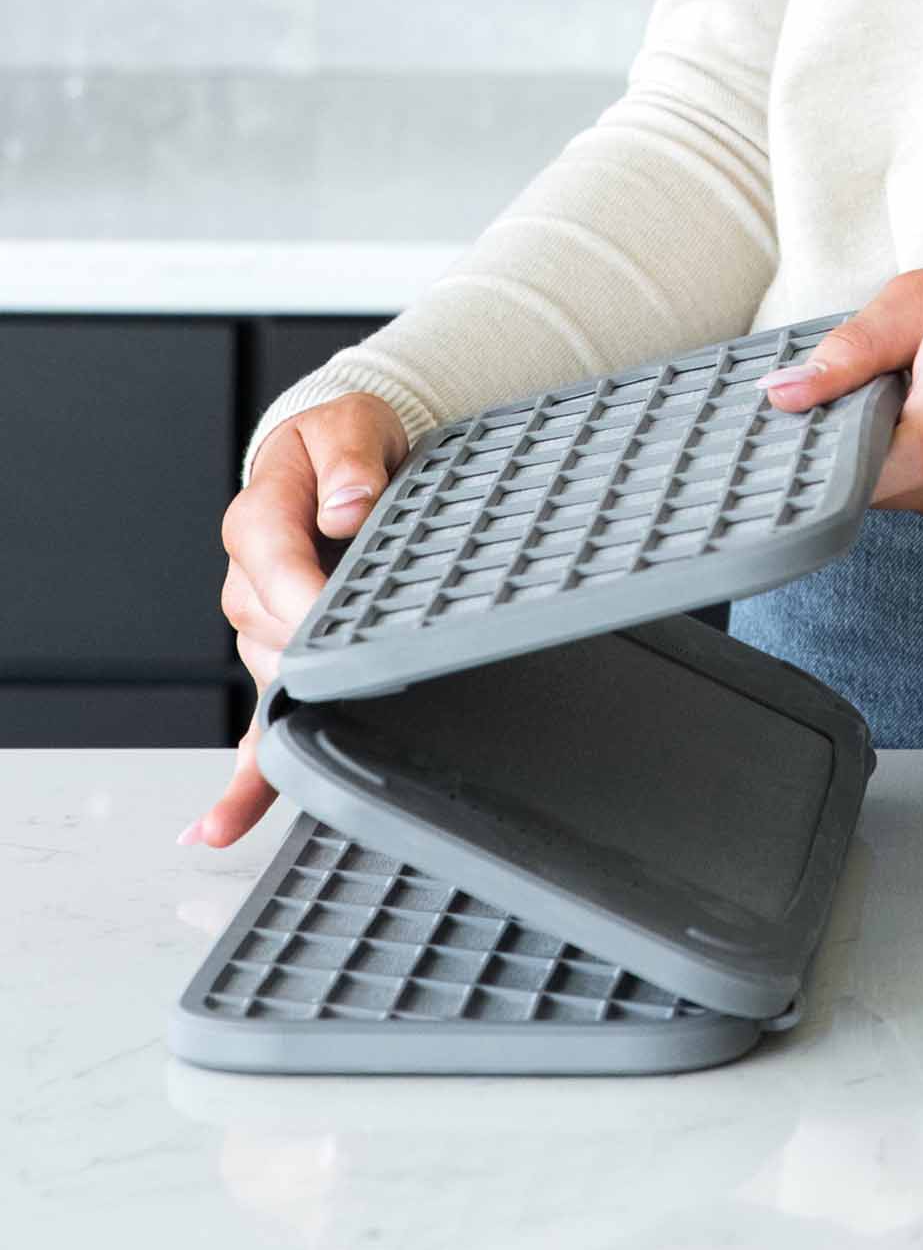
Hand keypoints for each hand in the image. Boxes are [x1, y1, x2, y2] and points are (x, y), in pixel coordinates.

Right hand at [180, 394, 407, 848]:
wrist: (340, 461)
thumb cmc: (343, 445)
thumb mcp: (353, 426)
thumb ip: (351, 461)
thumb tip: (347, 506)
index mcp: (262, 519)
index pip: (275, 564)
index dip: (305, 599)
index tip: (338, 628)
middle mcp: (251, 580)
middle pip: (274, 634)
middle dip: (319, 656)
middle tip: (373, 678)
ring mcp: (262, 627)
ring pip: (273, 679)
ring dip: (304, 704)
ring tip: (340, 742)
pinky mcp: (281, 660)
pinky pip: (255, 721)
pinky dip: (244, 774)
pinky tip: (223, 822)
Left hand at [758, 248, 922, 528]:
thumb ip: (854, 349)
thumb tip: (783, 394)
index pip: (901, 455)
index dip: (840, 450)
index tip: (808, 424)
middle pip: (882, 482)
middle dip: (849, 447)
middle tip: (850, 399)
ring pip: (896, 497)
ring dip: (880, 458)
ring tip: (901, 403)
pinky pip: (922, 500)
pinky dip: (908, 470)